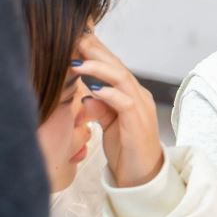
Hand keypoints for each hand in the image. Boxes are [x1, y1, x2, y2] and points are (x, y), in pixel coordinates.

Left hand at [72, 32, 163, 187]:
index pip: (112, 65)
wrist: (142, 178)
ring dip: (97, 68)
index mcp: (130, 92)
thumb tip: (83, 96)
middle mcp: (137, 94)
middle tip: (74, 38)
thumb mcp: (107, 124)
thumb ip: (98, 107)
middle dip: (94, 50)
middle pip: (116, 64)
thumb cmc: (125, 149)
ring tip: (76, 62)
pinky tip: (92, 88)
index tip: (74, 38)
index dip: (95, 50)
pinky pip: (124, 101)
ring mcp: (141, 107)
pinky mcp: (138, 123)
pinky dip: (108, 93)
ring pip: (120, 78)